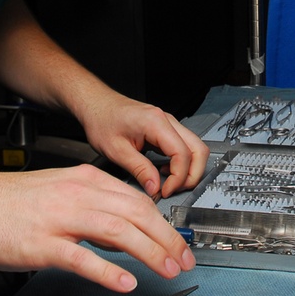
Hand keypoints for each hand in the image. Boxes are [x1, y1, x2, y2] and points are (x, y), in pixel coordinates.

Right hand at [0, 163, 195, 292]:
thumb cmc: (12, 201)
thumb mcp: (62, 191)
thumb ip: (94, 206)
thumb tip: (125, 229)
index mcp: (85, 180)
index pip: (136, 199)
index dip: (163, 222)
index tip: (179, 242)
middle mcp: (77, 194)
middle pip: (135, 212)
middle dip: (165, 237)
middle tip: (183, 259)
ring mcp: (59, 218)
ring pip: (116, 231)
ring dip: (148, 252)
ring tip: (166, 270)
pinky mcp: (42, 244)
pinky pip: (80, 256)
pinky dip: (106, 270)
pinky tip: (124, 282)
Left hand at [77, 91, 209, 199]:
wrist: (96, 104)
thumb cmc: (102, 120)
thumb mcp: (116, 150)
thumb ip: (140, 170)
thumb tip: (156, 188)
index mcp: (156, 123)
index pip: (183, 154)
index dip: (179, 178)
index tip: (166, 190)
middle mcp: (167, 120)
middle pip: (198, 150)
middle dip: (192, 175)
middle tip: (174, 190)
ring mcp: (168, 123)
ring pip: (194, 148)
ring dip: (188, 169)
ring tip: (169, 183)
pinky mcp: (164, 129)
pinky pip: (183, 146)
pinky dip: (180, 163)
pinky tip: (164, 172)